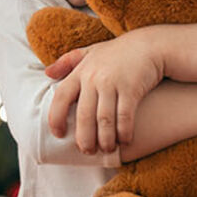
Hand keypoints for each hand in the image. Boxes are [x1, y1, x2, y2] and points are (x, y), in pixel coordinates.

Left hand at [45, 32, 163, 154]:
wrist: (150, 45)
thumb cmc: (118, 52)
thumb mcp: (90, 52)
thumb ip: (67, 61)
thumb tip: (46, 73)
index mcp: (81, 71)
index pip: (61, 97)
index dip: (56, 117)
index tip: (58, 134)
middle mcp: (94, 78)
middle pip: (83, 115)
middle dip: (84, 138)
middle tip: (87, 151)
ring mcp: (112, 83)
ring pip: (103, 120)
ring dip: (105, 139)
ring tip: (107, 150)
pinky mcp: (131, 89)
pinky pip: (124, 116)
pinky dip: (124, 132)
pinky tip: (125, 141)